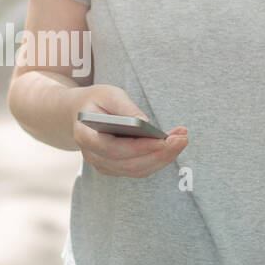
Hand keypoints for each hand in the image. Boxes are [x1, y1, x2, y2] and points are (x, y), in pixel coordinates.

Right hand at [71, 84, 186, 178]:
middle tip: (182, 139)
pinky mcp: (116, 168)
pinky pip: (141, 169)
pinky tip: (172, 145)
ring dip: (164, 157)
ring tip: (182, 139)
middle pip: (129, 164)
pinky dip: (159, 158)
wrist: (82, 113)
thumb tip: (145, 123)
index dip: (139, 148)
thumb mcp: (108, 94)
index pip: (113, 149)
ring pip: (138, 170)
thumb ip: (125, 108)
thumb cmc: (96, 101)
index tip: (163, 140)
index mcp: (85, 136)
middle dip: (159, 154)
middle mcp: (93, 156)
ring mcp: (104, 165)